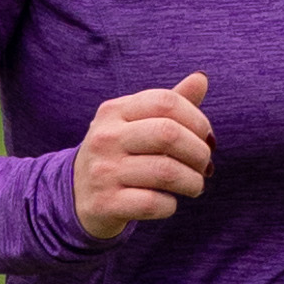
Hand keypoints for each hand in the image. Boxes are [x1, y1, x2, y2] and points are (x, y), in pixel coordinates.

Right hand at [74, 74, 212, 243]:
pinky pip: (153, 203)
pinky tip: (168, 202)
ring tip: (195, 185)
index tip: (205, 137)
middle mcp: (105, 137)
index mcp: (114, 111)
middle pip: (168, 134)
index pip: (166, 102)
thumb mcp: (136, 123)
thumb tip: (201, 79)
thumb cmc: (119, 154)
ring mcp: (103, 171)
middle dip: (199, 152)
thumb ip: (169, 103)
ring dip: (193, 182)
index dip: (197, 119)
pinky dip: (171, 205)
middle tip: (204, 165)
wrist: (77, 195)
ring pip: (166, 172)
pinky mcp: (105, 203)